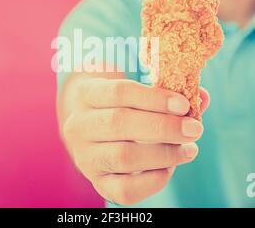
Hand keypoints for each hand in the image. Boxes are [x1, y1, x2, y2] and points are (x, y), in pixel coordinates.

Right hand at [62, 77, 208, 204]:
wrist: (92, 128)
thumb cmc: (118, 105)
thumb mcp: (132, 91)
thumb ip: (166, 93)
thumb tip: (202, 98)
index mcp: (86, 94)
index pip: (119, 92)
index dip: (154, 98)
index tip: (183, 104)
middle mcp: (79, 125)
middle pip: (119, 123)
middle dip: (163, 127)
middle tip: (194, 129)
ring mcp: (85, 157)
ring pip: (124, 156)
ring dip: (165, 154)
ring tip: (188, 149)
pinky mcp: (97, 182)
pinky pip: (126, 190)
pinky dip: (155, 179)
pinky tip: (169, 167)